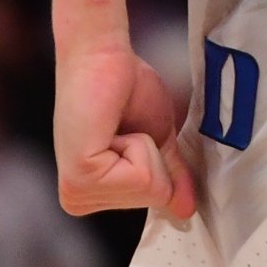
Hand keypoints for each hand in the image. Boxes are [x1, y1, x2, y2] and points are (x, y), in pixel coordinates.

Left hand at [53, 43, 195, 219]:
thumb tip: (188, 210)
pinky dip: (139, 143)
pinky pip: (141, 176)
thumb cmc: (126, 90)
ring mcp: (77, 192)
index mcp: (92, 195)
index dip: (158, 159)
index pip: (156, 197)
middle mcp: (78, 200)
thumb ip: (170, 177)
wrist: (104, 57)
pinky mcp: (81, 176)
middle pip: (154, 195)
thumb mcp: (157, 140)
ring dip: (144, 146)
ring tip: (117, 127)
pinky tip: (111, 128)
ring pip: (150, 187)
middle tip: (124, 127)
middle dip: (151, 152)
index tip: (132, 131)